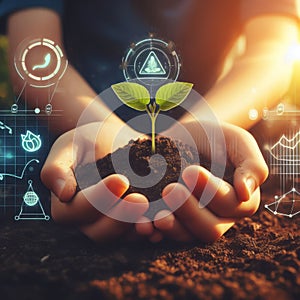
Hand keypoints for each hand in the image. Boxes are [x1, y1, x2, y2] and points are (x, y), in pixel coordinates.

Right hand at [41, 121, 149, 241]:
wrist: (109, 138)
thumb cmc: (85, 141)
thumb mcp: (66, 148)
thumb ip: (56, 169)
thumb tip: (63, 193)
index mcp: (68, 205)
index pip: (79, 210)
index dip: (100, 199)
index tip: (121, 180)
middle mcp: (88, 220)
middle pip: (101, 231)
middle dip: (122, 217)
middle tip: (141, 199)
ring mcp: (111, 223)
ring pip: (123, 236)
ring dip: (140, 229)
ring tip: (158, 215)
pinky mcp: (132, 220)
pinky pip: (142, 231)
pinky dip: (155, 229)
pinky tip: (166, 218)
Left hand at [135, 121, 268, 242]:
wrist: (183, 135)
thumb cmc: (213, 137)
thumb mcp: (236, 141)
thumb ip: (251, 164)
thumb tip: (246, 193)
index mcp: (237, 199)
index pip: (231, 205)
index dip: (212, 192)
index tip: (190, 171)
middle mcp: (216, 215)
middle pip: (209, 228)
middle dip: (189, 212)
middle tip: (170, 190)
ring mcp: (191, 219)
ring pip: (185, 235)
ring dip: (169, 227)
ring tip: (154, 216)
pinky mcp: (169, 217)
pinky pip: (162, 232)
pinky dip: (151, 230)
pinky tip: (142, 223)